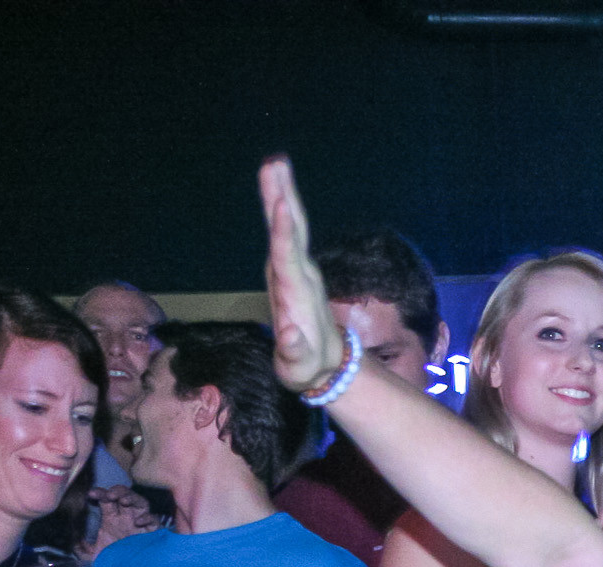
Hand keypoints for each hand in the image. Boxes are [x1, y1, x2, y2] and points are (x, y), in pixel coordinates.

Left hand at [78, 485, 161, 560]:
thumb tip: (73, 543)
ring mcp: (141, 523)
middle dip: (118, 491)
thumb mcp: (94, 555)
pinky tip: (138, 522)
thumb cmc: (113, 562)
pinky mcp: (153, 532)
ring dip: (133, 498)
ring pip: (141, 502)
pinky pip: (154, 520)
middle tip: (110, 495)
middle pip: (124, 495)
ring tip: (124, 500)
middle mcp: (127, 517)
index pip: (106, 499)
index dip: (100, 493)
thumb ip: (82, 549)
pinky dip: (148, 518)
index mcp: (112, 518)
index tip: (91, 495)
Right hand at [258, 156, 344, 393]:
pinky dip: (281, 208)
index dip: (283, 233)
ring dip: (282, 194)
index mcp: (297, 293)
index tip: (281, 207)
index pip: (288, 257)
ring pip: (291, 226)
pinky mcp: (292, 269)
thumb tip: (290, 333)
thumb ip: (294, 350)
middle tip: (275, 163)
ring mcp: (297, 270)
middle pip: (292, 230)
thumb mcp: (299, 367)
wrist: (328, 364)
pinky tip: (276, 190)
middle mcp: (299, 274)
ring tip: (274, 164)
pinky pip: (286, 232)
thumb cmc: (307, 366)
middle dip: (283, 197)